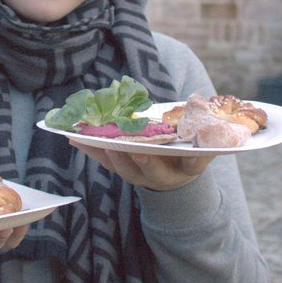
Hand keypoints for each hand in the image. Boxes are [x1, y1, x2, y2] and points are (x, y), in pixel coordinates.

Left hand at [69, 140, 214, 190]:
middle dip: (141, 160)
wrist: (176, 172)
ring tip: (91, 137)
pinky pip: (106, 162)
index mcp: (187, 167)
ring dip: (108, 152)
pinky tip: (75, 139)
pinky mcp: (124, 171)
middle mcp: (164, 176)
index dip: (193, 160)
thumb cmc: (190, 147)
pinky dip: (91, 150)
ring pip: (124, 168)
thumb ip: (206, 127)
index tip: (191, 154)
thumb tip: (206, 105)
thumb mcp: (203, 139)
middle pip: (151, 171)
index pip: (193, 165)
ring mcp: (141, 176)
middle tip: (132, 149)